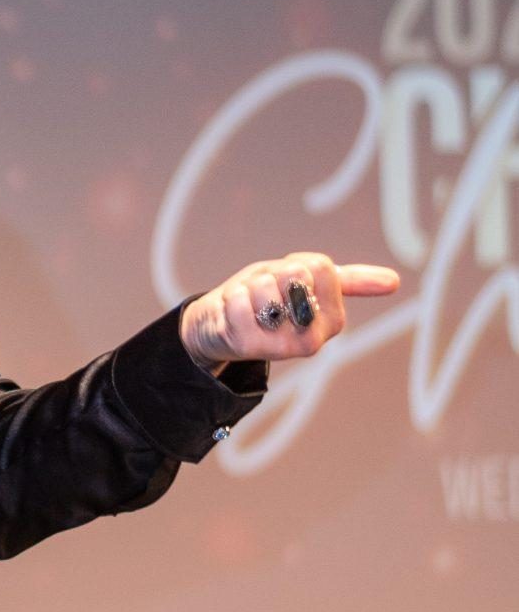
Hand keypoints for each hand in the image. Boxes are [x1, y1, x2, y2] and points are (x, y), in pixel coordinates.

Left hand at [179, 253, 401, 372]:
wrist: (218, 326)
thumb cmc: (265, 300)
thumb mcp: (306, 284)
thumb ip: (348, 281)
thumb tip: (394, 281)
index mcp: (333, 320)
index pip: (320, 266)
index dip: (295, 264)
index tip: (286, 281)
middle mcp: (314, 339)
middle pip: (295, 273)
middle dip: (272, 275)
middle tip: (263, 295)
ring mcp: (281, 347)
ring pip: (264, 285)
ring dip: (247, 287)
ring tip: (247, 306)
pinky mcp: (248, 347)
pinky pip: (238, 299)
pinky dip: (229, 298)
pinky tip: (230, 314)